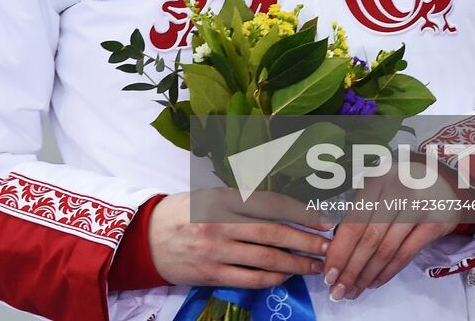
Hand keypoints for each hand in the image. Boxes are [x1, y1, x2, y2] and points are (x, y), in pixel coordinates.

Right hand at [148, 189, 331, 288]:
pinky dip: (273, 279)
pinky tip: (286, 276)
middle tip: (328, 246)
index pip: (271, 204)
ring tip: (315, 265)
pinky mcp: (212, 274)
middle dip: (306, 240)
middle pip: (274, 232)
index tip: (323, 220)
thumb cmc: (183, 212)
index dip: (301, 213)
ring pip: (266, 259)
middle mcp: (221, 222)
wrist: (146, 237)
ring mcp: (216, 251)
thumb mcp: (210, 196)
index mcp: (223, 198)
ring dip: (295, 263)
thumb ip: (242, 200)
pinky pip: (250, 279)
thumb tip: (284, 207)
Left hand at [322, 168, 463, 300]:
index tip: (328, 273)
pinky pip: (405, 255)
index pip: (353, 223)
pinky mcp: (434, 224)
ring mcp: (418, 208)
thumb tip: (333, 246)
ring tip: (353, 291)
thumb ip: (357, 210)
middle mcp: (397, 192)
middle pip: (369, 240)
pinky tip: (374, 282)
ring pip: (386, 251)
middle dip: (351, 270)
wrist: (443, 180)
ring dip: (367, 276)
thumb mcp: (378, 186)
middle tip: (337, 291)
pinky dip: (387, 272)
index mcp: (376, 181)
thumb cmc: (401, 185)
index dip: (340, 252)